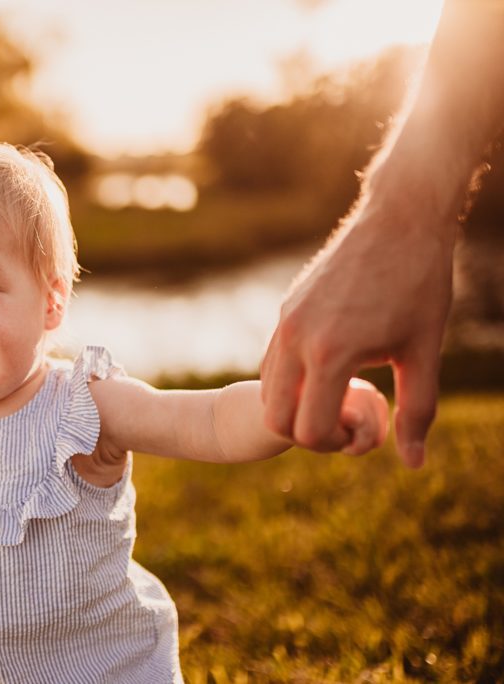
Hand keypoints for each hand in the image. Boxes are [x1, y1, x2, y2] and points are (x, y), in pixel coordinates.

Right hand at [260, 194, 455, 466]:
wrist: (399, 220)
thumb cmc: (419, 286)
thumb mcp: (424, 353)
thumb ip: (417, 411)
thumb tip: (413, 462)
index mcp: (331, 354)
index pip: (308, 429)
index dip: (334, 444)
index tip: (361, 432)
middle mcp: (296, 339)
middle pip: (274, 417)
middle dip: (306, 433)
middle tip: (344, 422)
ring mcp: (285, 322)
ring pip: (268, 390)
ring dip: (296, 405)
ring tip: (339, 395)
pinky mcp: (285, 309)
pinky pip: (272, 360)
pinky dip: (292, 380)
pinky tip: (330, 368)